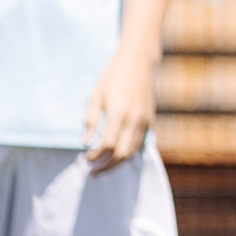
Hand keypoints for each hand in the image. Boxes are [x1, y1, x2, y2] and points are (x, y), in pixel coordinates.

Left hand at [83, 49, 158, 169]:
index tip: (85, 159)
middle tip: (93, 172)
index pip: (108, 144)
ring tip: (103, 166)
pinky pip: (140, 143)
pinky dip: (129, 152)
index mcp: (119, 113)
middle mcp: (134, 120)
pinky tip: (117, 153)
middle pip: (123, 154)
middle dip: (107, 167)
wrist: (138, 63)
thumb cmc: (112, 77)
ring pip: (133, 151)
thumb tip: (85, 142)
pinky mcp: (150, 120)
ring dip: (118, 163)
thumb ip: (91, 120)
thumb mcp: (96, 96)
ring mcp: (145, 121)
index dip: (96, 156)